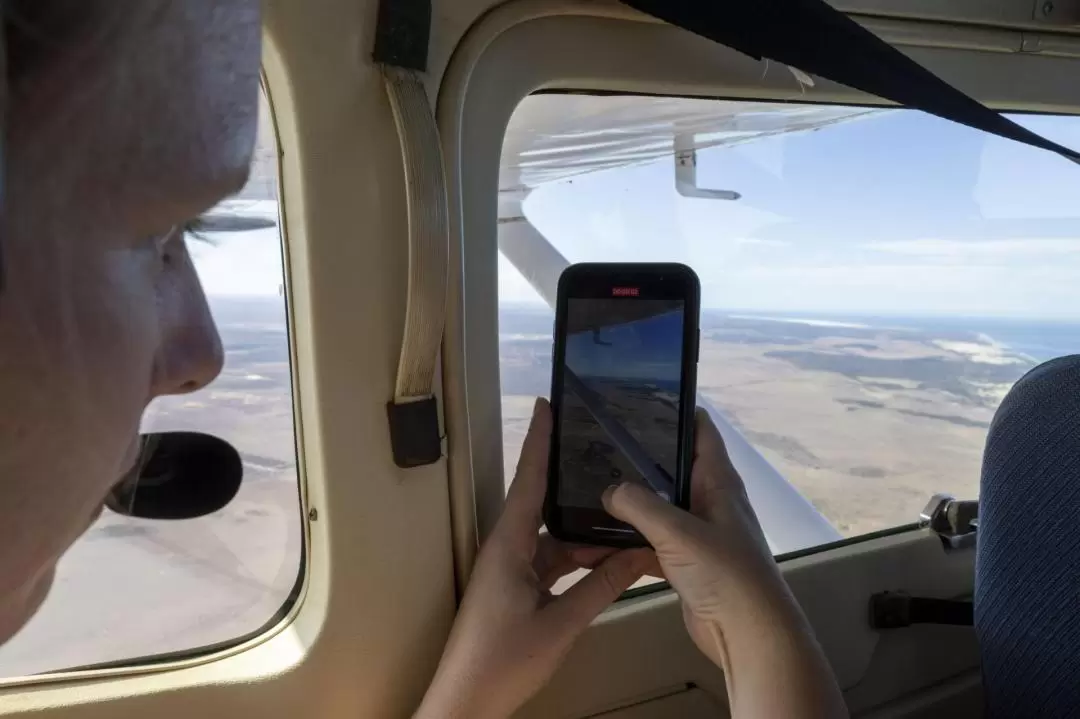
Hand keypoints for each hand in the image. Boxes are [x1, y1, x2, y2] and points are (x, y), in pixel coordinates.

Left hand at [415, 398, 650, 718]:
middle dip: (576, 483)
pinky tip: (607, 560)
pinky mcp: (515, 590)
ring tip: (625, 515)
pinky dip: (578, 561)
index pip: (528, 479)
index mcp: (509, 545)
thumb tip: (637, 555)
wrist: (465, 703)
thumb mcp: (560, 624)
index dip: (539, 441)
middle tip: (605, 454)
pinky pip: (552, 563)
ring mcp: (510, 571)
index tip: (549, 404)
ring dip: (586, 533)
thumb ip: (600, 587)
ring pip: (555, 539)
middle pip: (546, 504)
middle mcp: (507, 549)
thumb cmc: (501, 662)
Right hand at [602, 409, 846, 717]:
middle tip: (596, 443)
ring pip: (657, 508)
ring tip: (587, 489)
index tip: (638, 397)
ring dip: (628, 504)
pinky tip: (596, 541)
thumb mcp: (678, 531)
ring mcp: (698, 534)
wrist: (748, 634)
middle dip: (638, 457)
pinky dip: (628, 542)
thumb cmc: (724, 573)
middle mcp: (710, 501)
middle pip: (671, 468)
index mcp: (719, 482)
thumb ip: (640, 505)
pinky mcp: (686, 564)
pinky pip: (651, 543)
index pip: (700, 431)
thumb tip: (608, 489)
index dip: (676, 411)